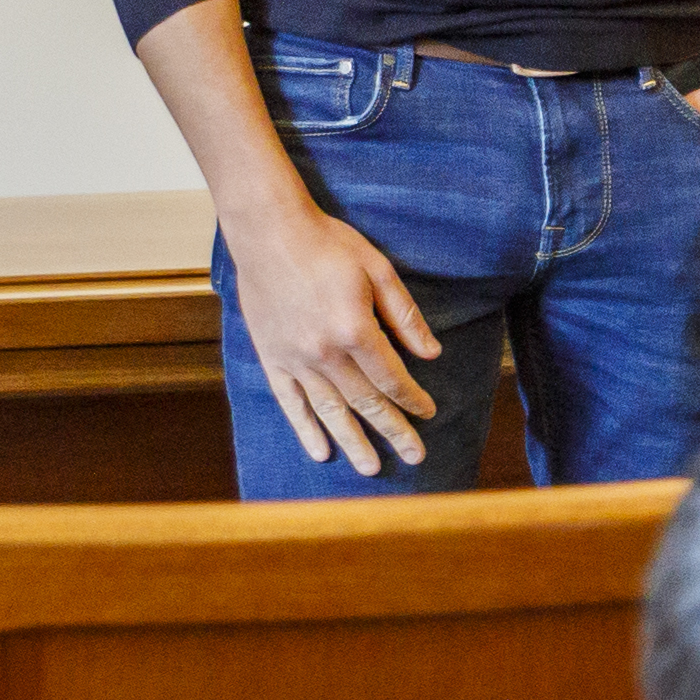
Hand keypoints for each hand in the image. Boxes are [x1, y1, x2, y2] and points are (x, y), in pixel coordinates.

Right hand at [222, 181, 446, 475]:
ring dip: (354, 442)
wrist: (268, 230)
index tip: (428, 412)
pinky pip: (291, 402)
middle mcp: (325, 353)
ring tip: (372, 469)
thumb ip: (404, 316)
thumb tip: (432, 353)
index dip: (412, 398)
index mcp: (355, 330)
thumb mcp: (378, 270)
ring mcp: (295, 359)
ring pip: (330, 411)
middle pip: (366, 402)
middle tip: (416, 457)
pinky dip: (306, 429)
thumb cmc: (327, 244)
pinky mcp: (273, 357)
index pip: (391, 378)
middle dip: (394, 430)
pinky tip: (320, 451)